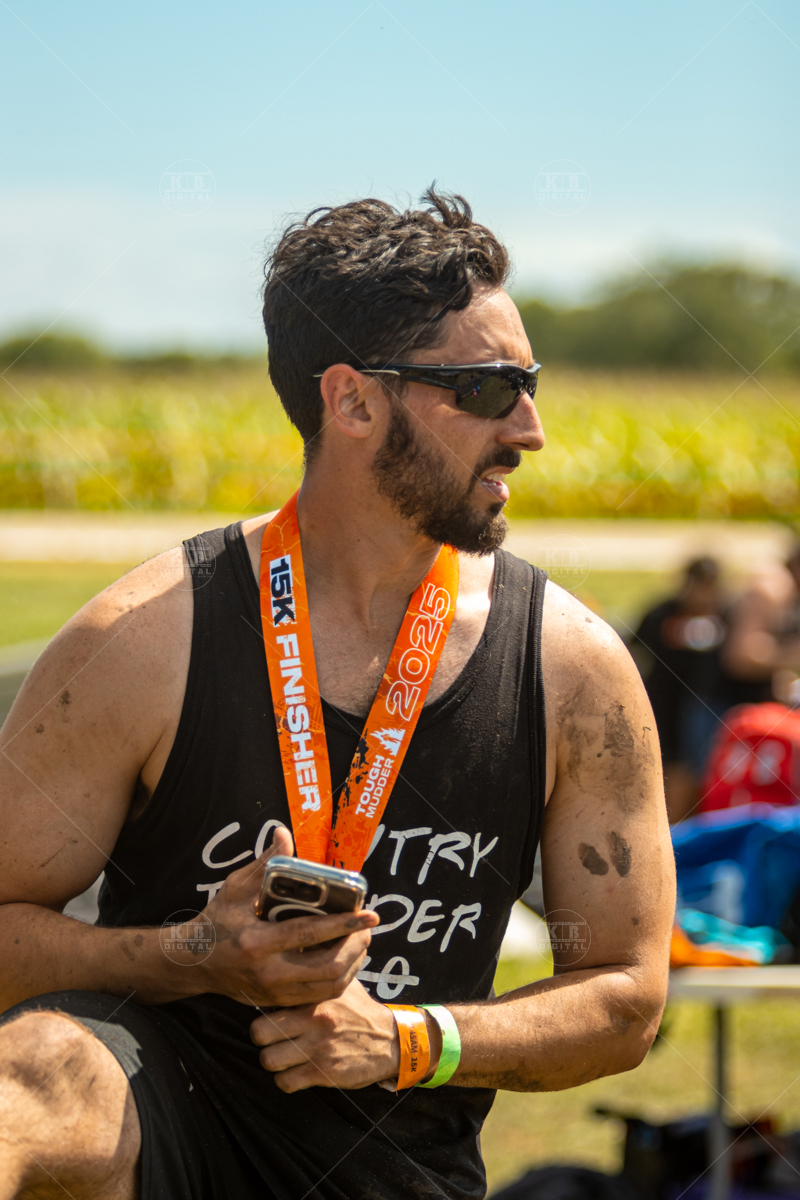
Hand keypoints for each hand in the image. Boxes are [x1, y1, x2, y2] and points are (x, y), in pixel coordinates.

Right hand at [191, 827, 378, 1007]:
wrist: (193, 963)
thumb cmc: (217, 921)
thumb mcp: (236, 888)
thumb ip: (265, 862)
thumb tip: (284, 833)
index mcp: (258, 942)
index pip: (310, 934)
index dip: (344, 924)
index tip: (370, 914)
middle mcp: (268, 972)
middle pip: (328, 968)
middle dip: (355, 947)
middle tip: (368, 929)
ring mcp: (274, 992)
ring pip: (328, 987)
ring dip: (352, 965)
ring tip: (361, 942)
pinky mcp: (277, 1002)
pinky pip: (319, 997)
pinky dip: (339, 979)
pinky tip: (345, 960)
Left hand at [250, 978, 399, 1091]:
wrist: (390, 1040)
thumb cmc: (359, 1010)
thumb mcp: (342, 983)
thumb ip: (318, 971)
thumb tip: (296, 950)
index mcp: (315, 996)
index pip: (271, 999)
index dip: (264, 1007)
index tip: (270, 1013)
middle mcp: (314, 1020)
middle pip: (260, 1032)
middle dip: (261, 1038)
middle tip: (271, 1038)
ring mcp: (318, 1047)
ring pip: (269, 1060)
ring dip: (273, 1061)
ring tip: (282, 1056)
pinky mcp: (324, 1072)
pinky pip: (286, 1082)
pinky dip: (286, 1080)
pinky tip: (294, 1072)